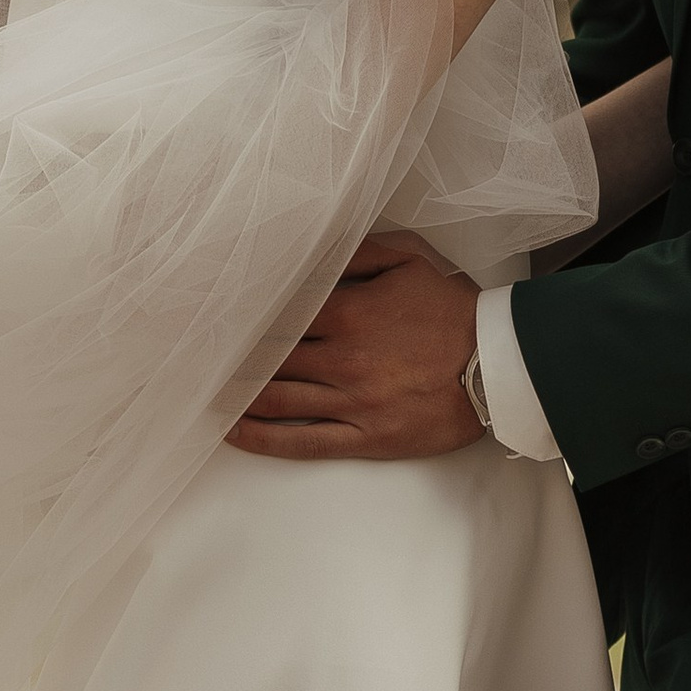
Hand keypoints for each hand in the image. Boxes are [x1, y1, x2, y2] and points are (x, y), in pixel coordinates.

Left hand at [227, 230, 480, 461]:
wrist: (498, 364)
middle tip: (193, 354)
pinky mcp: (364, 437)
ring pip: (279, 399)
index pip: (282, 312)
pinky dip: (264, 438)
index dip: (246, 315)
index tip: (215, 313)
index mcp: (350, 311)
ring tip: (202, 392)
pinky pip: (304, 441)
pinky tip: (236, 432)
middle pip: (272, 357)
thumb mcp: (410, 258)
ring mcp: (351, 401)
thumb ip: (358, 250)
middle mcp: (343, 357)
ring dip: (237, 395)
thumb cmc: (454, 307)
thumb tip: (316, 249)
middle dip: (232, 355)